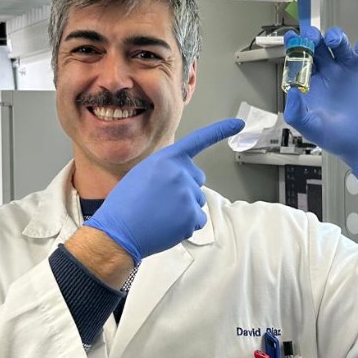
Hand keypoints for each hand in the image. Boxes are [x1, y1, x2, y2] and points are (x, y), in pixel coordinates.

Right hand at [84, 118, 243, 263]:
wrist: (118, 232)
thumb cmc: (125, 205)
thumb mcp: (142, 174)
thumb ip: (165, 169)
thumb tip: (180, 177)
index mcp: (167, 159)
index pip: (199, 140)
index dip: (220, 131)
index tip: (238, 125)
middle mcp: (181, 173)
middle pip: (197, 179)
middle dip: (186, 188)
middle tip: (163, 200)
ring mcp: (188, 194)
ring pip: (197, 200)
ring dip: (185, 208)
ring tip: (161, 214)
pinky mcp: (191, 216)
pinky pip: (198, 220)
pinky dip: (186, 225)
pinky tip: (168, 226)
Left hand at [283, 27, 357, 187]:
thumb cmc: (340, 139)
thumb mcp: (312, 129)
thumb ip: (297, 113)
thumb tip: (290, 91)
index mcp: (313, 83)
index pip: (299, 59)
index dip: (294, 46)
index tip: (290, 37)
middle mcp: (330, 72)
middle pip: (318, 45)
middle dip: (313, 36)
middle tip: (310, 36)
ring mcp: (350, 68)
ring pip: (341, 41)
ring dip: (335, 36)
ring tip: (333, 41)